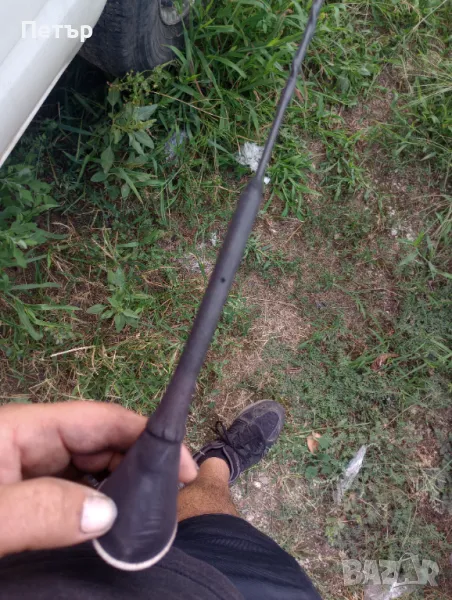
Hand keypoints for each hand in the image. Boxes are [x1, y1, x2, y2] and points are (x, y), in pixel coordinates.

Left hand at [0, 401, 196, 556]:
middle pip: (98, 444)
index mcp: (21, 430)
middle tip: (171, 499)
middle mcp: (30, 446)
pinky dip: (96, 510)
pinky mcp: (24, 500)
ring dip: (119, 491)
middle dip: (138, 465)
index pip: (99, 419)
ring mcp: (26, 474)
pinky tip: (113, 527)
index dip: (145, 434)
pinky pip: (69, 497)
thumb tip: (107, 514)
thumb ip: (41, 510)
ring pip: (86, 473)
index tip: (184, 466)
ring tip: (149, 514)